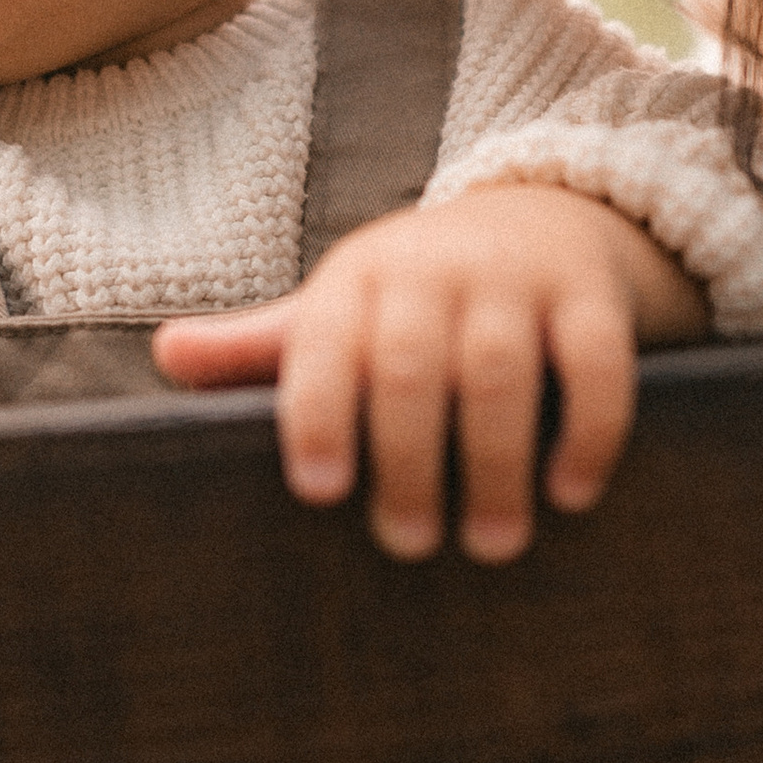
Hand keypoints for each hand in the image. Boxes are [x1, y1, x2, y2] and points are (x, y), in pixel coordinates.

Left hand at [150, 186, 703, 561]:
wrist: (539, 216)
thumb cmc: (413, 296)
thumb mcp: (337, 309)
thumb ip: (260, 347)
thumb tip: (168, 356)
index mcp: (355, 282)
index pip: (324, 345)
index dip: (318, 415)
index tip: (319, 492)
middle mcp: (430, 270)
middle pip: (409, 366)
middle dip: (406, 461)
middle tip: (408, 545)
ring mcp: (514, 279)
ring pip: (498, 370)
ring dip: (494, 463)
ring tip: (491, 543)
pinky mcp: (588, 295)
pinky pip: (595, 360)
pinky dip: (589, 430)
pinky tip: (570, 494)